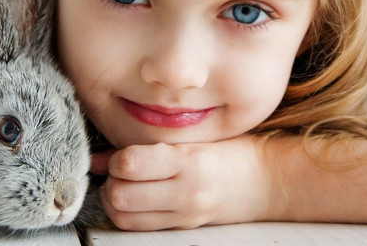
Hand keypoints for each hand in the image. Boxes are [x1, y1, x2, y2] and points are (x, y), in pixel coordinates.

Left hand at [93, 136, 271, 229]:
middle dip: (110, 182)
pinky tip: (134, 199)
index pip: (131, 164)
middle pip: (121, 195)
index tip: (122, 154)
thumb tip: (99, 159)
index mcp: (189, 160)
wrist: (267, 182)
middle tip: (118, 172)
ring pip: (125, 218)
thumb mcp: (193, 138)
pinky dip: (127, 215)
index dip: (116, 159)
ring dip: (114, 201)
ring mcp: (185, 214)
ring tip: (124, 186)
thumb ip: (149, 145)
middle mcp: (186, 192)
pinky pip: (139, 228)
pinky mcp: (183, 228)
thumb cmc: (232, 151)